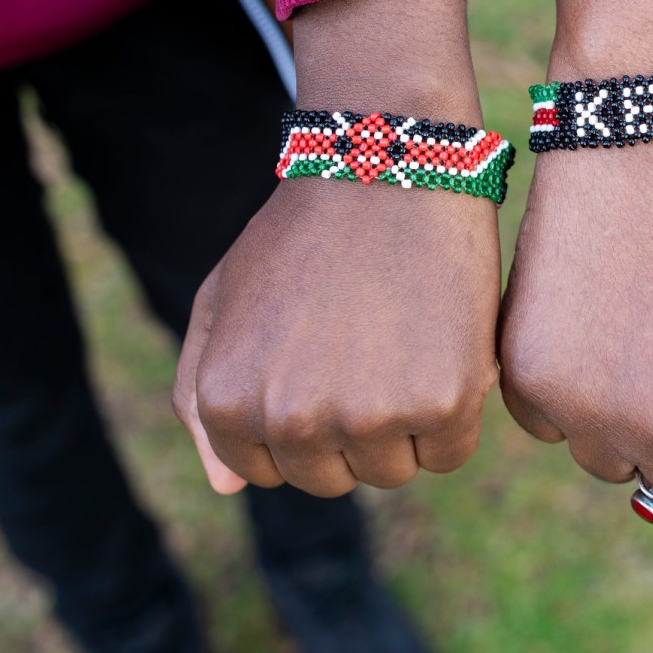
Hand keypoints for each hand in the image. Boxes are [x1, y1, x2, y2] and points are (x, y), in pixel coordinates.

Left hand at [175, 177, 499, 495]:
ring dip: (406, 423)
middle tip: (369, 344)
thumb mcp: (220, 299)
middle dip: (353, 426)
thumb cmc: (302, 232)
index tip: (324, 357)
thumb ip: (197, 394)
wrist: (388, 167)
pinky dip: (455, 414)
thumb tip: (226, 486)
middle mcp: (291, 422)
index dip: (304, 416)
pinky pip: (448, 453)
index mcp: (229, 402)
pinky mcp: (441, 404)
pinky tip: (443, 347)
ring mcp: (368, 417)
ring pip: (392, 471)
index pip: (270, 471)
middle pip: (333, 478)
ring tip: (405, 341)